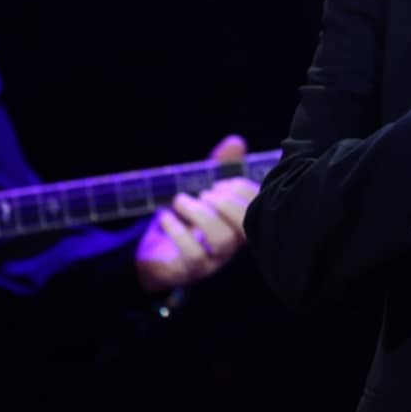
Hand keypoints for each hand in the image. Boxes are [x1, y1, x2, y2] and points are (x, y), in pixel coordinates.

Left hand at [136, 134, 259, 291]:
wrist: (155, 255)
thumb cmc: (185, 220)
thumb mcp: (202, 191)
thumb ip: (220, 167)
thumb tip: (236, 141)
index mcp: (238, 223)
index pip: (256, 207)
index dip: (241, 189)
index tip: (218, 182)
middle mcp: (232, 244)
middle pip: (243, 227)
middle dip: (226, 202)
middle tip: (205, 193)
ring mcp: (213, 260)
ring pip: (221, 240)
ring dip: (201, 214)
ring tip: (181, 200)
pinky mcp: (190, 270)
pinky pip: (193, 255)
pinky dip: (179, 231)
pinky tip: (166, 216)